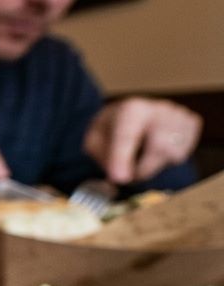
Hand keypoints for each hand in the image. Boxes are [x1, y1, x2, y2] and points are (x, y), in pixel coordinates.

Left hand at [84, 97, 201, 183]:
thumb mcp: (94, 141)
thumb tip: (119, 176)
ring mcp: (179, 114)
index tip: (119, 178)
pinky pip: (182, 154)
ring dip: (153, 166)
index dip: (122, 158)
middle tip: (129, 174)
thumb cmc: (111, 130)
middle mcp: (159, 108)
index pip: (127, 136)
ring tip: (142, 156)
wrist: (133, 114)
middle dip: (143, 169)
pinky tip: (156, 150)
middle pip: (158, 148)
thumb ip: (102, 156)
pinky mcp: (192, 123)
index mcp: (131, 109)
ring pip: (173, 155)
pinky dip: (168, 160)